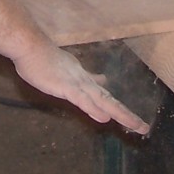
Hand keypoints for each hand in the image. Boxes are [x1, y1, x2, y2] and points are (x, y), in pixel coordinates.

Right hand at [13, 44, 149, 134]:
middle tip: (143, 127)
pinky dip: (95, 108)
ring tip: (136, 125)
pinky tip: (105, 118)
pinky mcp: (66, 87)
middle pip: (109, 99)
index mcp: (83, 78)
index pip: (103, 94)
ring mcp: (76, 84)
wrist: (30, 46)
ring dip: (120, 113)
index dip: (116, 106)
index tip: (129, 116)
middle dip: (126, 114)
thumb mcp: (64, 68)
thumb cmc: (41, 57)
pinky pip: (83, 100)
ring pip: (103, 101)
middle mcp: (84, 81)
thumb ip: (78, 75)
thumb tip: (96, 79)